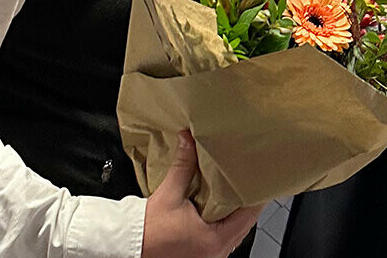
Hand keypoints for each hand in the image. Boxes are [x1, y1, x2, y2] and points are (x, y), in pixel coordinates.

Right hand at [142, 130, 262, 257]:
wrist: (128, 248)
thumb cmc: (146, 233)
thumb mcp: (168, 195)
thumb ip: (183, 166)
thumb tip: (188, 139)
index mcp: (216, 240)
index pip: (250, 215)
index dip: (256, 194)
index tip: (258, 178)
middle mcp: (217, 252)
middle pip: (244, 223)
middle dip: (244, 201)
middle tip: (245, 179)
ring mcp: (211, 256)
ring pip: (234, 231)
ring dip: (233, 212)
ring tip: (232, 190)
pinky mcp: (202, 255)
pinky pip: (222, 237)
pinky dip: (223, 222)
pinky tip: (217, 207)